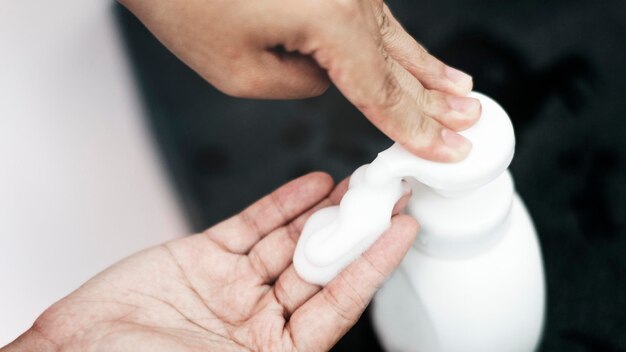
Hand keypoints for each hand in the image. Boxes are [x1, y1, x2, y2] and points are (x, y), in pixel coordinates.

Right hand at [3, 173, 416, 350]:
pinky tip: (311, 184)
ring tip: (356, 182)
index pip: (340, 303)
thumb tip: (319, 345)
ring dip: (324, 210)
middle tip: (387, 195)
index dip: (374, 265)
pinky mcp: (204, 256)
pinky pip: (252, 225)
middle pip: (321, 267)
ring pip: (291, 239)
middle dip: (355, 230)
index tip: (403, 232)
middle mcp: (260, 319)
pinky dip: (281, 203)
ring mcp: (234, 285)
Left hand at [119, 0, 480, 161]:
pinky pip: (376, 20)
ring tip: (460, 92)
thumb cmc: (184, 0)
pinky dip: (399, 45)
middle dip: (435, 100)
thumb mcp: (240, 72)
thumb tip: (327, 78)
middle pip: (401, 63)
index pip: (383, 92)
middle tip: (469, 124)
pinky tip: (416, 57)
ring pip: (396, 38)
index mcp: (331, 19)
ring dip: (427, 70)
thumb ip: (301, 85)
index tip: (447, 151)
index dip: (417, 128)